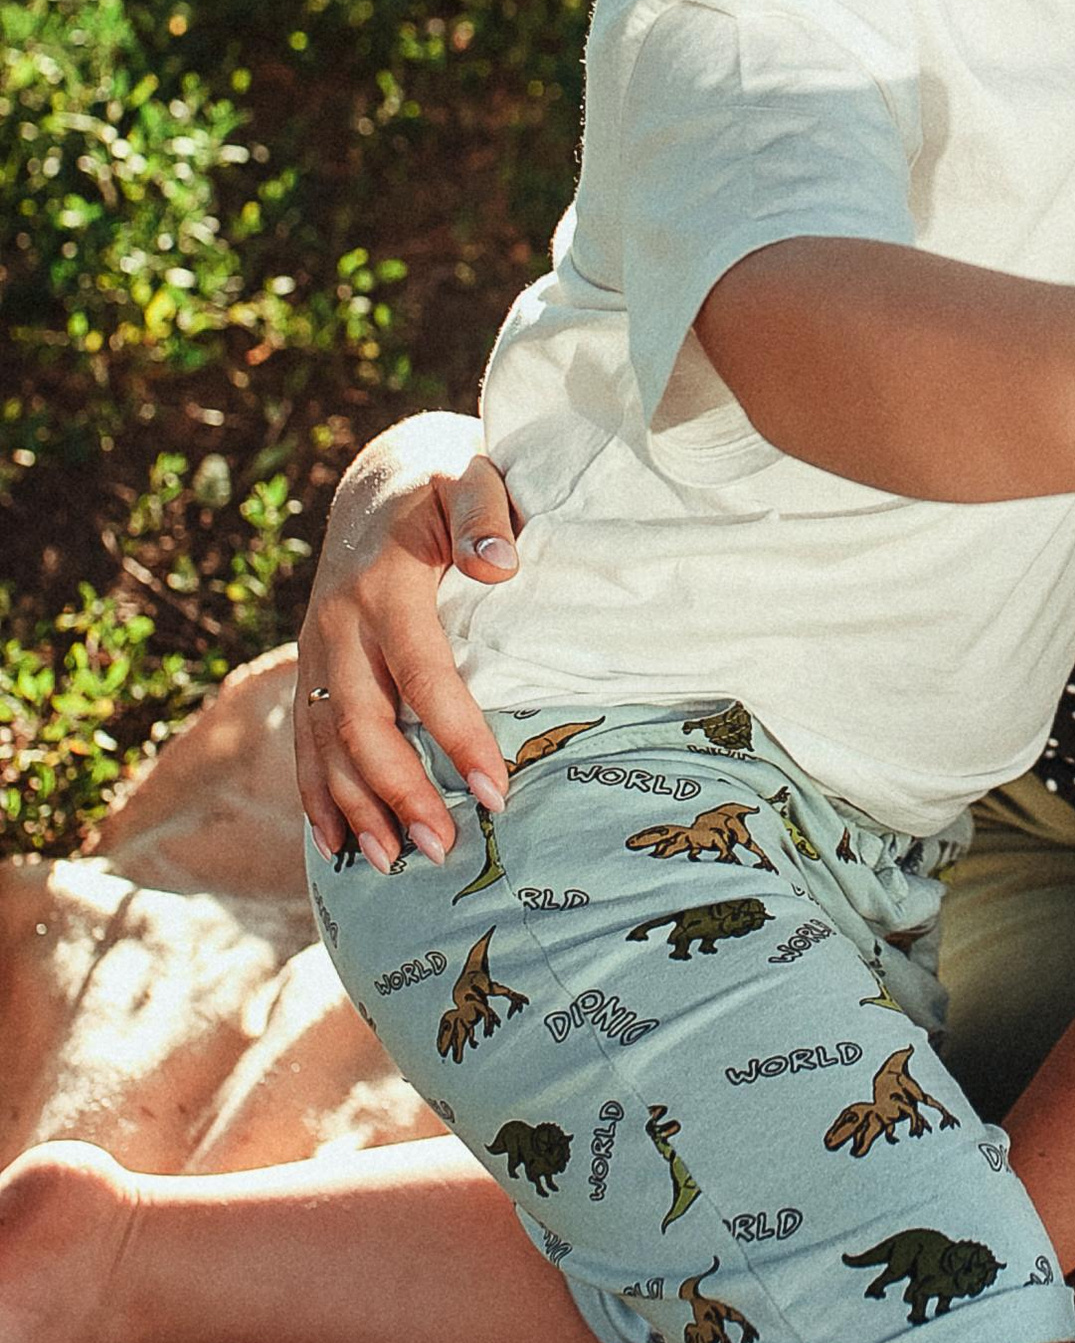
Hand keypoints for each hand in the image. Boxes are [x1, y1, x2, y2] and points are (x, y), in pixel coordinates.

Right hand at [295, 415, 519, 866]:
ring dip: (357, 807)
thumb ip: (486, 515)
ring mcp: (317, 649)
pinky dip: (317, 794)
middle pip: (363, 724)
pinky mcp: (311, 666)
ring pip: (327, 742)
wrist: (379, 478)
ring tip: (394, 864)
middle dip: (400, 793)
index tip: (496, 789)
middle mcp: (339, 624)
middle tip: (444, 848)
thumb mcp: (472, 478)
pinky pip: (305, 738)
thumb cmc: (444, 483)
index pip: (422, 675)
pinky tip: (336, 844)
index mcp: (385, 585)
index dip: (457, 735)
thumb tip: (502, 565)